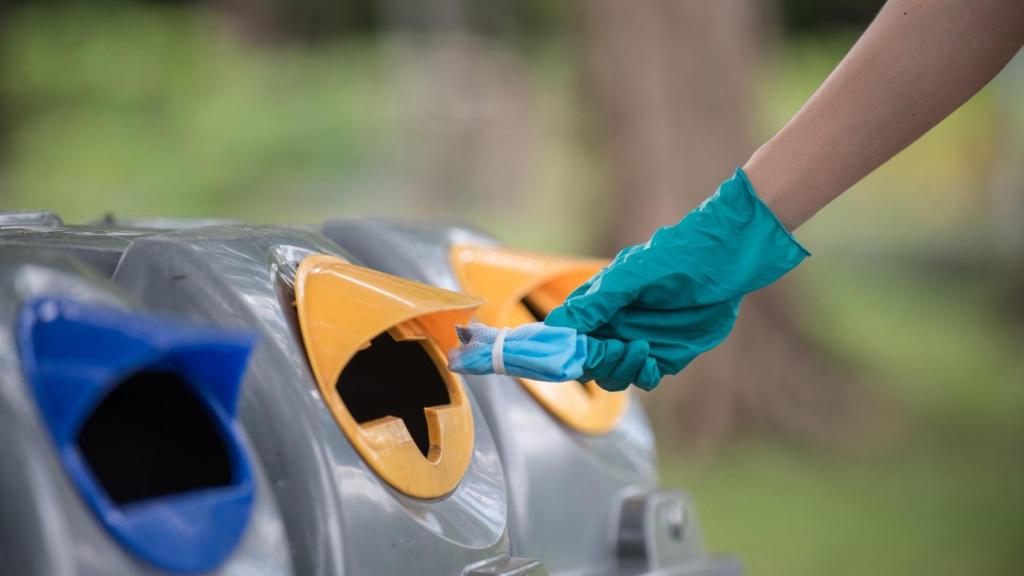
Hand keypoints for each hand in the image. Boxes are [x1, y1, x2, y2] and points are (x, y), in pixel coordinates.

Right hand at [545, 168, 808, 390]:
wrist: (723, 263)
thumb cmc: (673, 259)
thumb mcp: (628, 276)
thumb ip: (594, 303)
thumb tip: (557, 327)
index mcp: (595, 305)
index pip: (566, 335)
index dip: (564, 348)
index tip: (575, 352)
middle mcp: (611, 327)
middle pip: (586, 363)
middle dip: (595, 362)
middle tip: (615, 347)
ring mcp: (635, 343)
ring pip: (611, 375)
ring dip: (618, 369)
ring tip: (638, 348)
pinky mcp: (662, 357)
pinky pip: (642, 378)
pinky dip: (641, 374)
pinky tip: (650, 359)